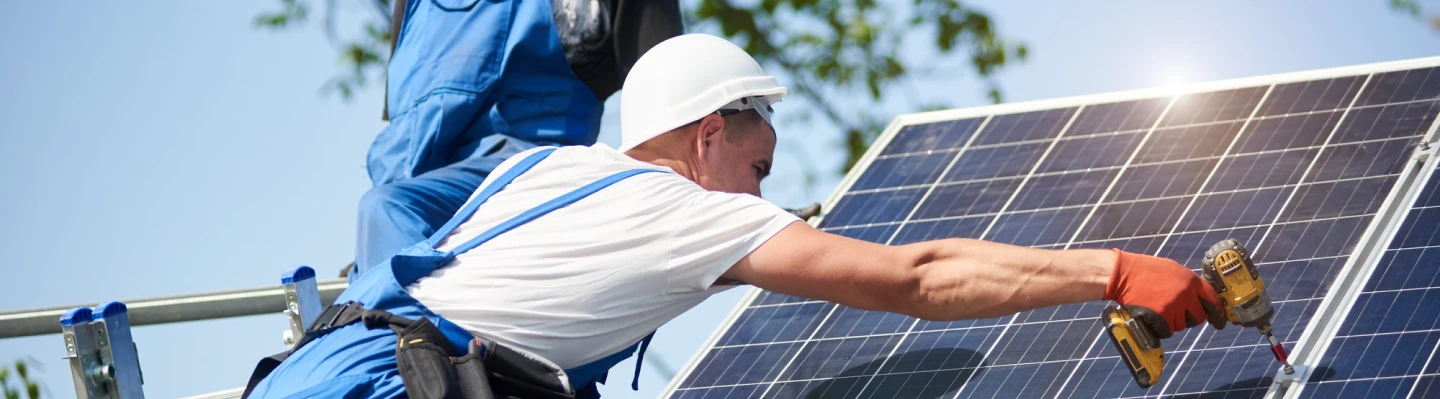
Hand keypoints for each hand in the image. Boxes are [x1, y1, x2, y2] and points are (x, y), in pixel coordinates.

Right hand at [1104, 249, 1224, 337]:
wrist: (1122, 274)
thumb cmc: (1145, 270)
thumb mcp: (1173, 270)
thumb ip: (1188, 283)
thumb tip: (1201, 298)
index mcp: (1191, 281)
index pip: (1212, 300)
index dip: (1218, 313)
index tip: (1220, 321)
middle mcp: (1185, 294)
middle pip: (1199, 317)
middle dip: (1191, 318)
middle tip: (1179, 314)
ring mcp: (1173, 306)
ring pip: (1182, 325)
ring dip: (1173, 322)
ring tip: (1160, 309)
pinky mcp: (1160, 317)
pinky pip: (1168, 331)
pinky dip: (1161, 328)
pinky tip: (1153, 316)